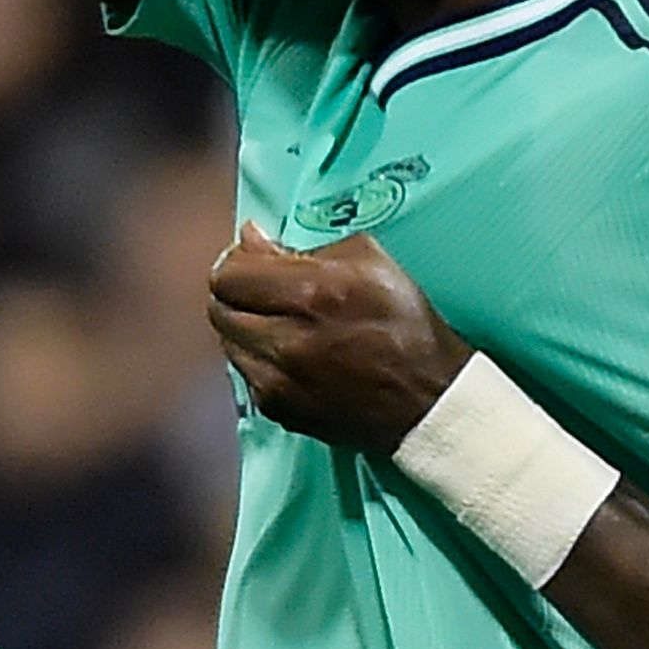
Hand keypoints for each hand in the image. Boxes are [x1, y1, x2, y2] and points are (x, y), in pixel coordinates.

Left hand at [206, 228, 472, 450]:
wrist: (429, 400)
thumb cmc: (405, 324)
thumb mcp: (370, 262)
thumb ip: (303, 246)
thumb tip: (252, 239)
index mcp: (314, 294)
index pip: (230, 274)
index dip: (237, 262)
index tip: (253, 261)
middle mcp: (289, 340)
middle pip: (220, 308)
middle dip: (238, 293)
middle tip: (263, 291)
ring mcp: (279, 381)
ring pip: (228, 342)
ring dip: (246, 327)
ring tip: (280, 323)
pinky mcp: (278, 409)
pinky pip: (245, 373)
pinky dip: (259, 359)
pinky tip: (291, 354)